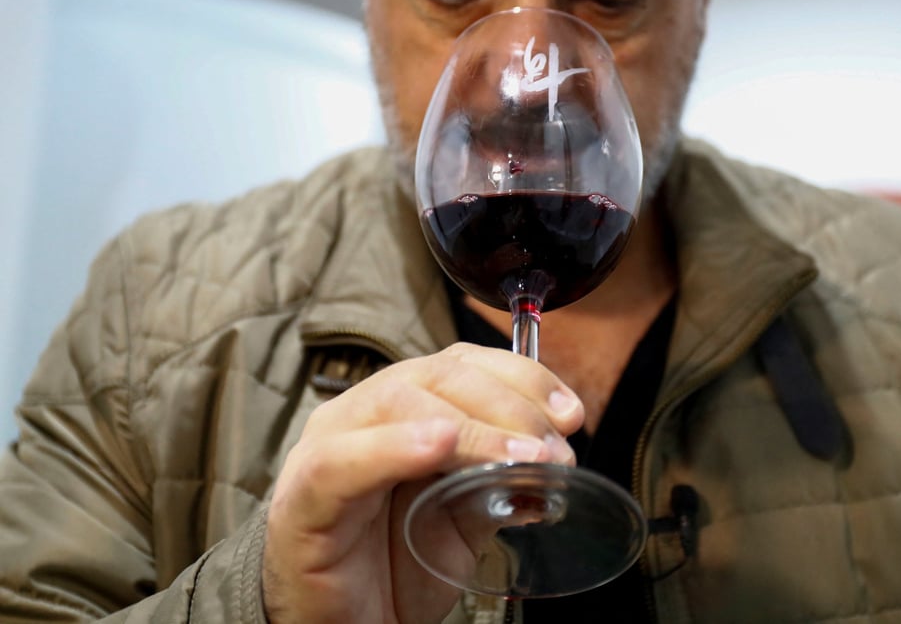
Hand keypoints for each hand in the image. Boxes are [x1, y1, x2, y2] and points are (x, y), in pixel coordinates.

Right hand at [261, 342, 583, 623]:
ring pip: (401, 402)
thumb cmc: (392, 564)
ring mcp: (329, 444)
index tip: (570, 413)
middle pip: (439, 374)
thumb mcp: (462, 519)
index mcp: (401, 406)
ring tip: (521, 455)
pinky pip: (347, 459)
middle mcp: (362, 411)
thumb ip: (498, 483)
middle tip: (554, 450)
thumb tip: (553, 466)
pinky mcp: (305, 493)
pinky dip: (396, 446)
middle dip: (509, 406)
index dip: (521, 376)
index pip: (462, 363)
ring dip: (474, 428)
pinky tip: (441, 443)